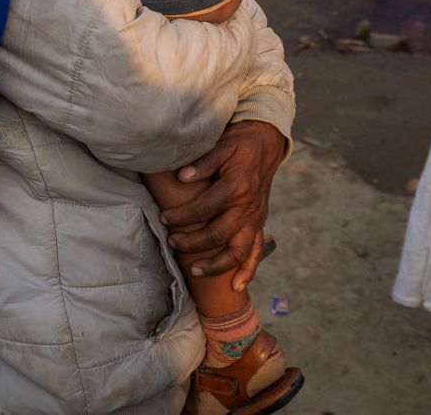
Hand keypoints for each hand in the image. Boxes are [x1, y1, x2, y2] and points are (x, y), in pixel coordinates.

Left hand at [162, 120, 286, 292]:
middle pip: (218, 234)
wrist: (266, 144)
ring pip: (238, 251)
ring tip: (195, 271)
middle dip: (193, 243)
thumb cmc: (240, 144)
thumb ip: (203, 162)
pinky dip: (248, 271)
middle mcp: (249, 207)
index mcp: (237, 186)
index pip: (205, 208)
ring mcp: (256, 218)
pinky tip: (236, 287)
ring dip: (217, 265)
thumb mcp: (222, 145)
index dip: (183, 216)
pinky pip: (256, 252)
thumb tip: (182, 176)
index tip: (165, 219)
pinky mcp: (260, 224)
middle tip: (172, 242)